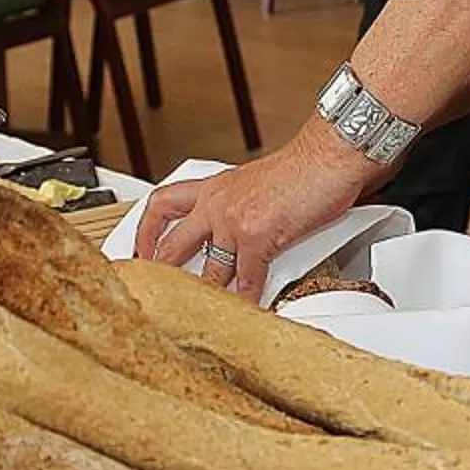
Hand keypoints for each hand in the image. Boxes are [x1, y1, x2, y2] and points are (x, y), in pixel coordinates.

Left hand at [135, 125, 378, 301]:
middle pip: (174, 244)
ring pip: (208, 269)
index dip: (146, 231)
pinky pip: (245, 279)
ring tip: (202, 313)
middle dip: (162, 273)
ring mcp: (234, 222)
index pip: (163, 204)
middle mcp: (217, 203)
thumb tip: (243, 229)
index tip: (142, 250)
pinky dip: (245, 300)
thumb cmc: (303, 166)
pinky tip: (245, 311)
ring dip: (205, 294)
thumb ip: (243, 205)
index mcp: (215, 187)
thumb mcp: (258, 181)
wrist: (327, 156)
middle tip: (157, 292)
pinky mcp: (257, 238)